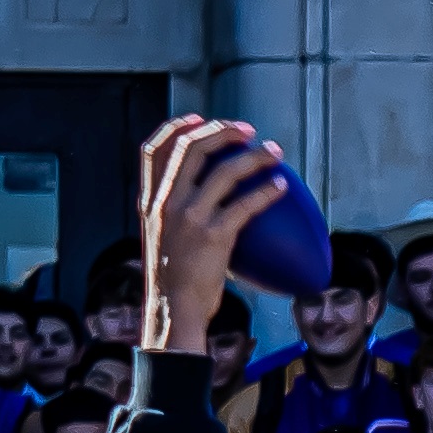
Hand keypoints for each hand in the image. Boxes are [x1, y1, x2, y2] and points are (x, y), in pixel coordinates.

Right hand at [137, 116, 292, 358]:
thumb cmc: (173, 282)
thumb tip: (203, 202)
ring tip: (275, 152)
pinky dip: (267, 191)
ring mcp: (189, 217)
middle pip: (192, 147)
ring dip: (255, 156)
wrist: (172, 313)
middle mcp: (166, 202)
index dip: (176, 127)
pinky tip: (282, 187)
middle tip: (248, 131)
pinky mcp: (214, 235)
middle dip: (222, 130)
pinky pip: (247, 204)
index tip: (199, 119)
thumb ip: (174, 216)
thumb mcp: (161, 240)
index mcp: (150, 201)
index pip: (152, 150)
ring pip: (225, 170)